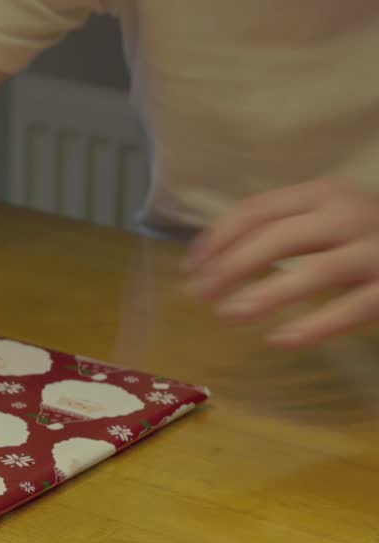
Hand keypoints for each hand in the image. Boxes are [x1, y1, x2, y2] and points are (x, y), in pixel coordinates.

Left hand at [184, 178, 378, 347]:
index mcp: (325, 193)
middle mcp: (350, 214)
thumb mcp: (329, 217)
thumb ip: (284, 228)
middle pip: (276, 238)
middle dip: (229, 268)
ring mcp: (375, 250)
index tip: (191, 267)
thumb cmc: (370, 235)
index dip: (217, 239)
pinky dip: (312, 326)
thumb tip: (212, 260)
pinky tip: (280, 340)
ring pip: (312, 272)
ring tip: (228, 316)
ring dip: (263, 295)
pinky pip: (351, 308)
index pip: (256, 210)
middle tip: (200, 295)